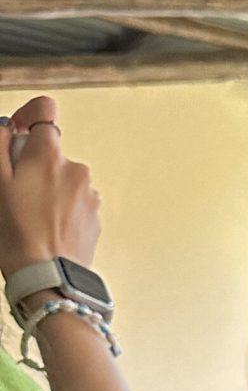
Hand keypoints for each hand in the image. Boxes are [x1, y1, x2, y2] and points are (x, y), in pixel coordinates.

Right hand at [0, 99, 102, 275]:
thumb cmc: (15, 234)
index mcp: (50, 155)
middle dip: (31, 163)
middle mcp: (77, 170)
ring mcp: (90, 195)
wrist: (48, 280)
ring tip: (30, 217)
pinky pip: (73, 202)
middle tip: (14, 192)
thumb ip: (0, 146)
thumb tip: (7, 126)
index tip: (15, 133)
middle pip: (50, 151)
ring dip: (46, 188)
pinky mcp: (95, 218)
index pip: (45, 110)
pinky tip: (45, 229)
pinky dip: (59, 208)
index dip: (27, 115)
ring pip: (62, 178)